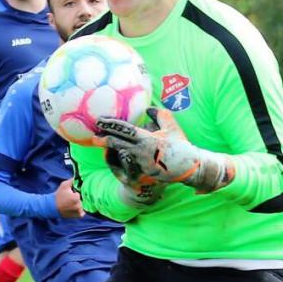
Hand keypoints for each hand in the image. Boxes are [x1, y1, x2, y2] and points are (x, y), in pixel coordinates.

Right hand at [54, 178, 83, 217]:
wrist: (52, 206)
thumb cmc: (58, 195)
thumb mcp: (64, 185)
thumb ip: (73, 180)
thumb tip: (79, 176)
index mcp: (76, 197)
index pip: (84, 192)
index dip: (80, 191)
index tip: (76, 191)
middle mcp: (79, 205)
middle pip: (85, 198)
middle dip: (82, 197)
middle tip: (74, 196)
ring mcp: (79, 211)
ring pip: (85, 204)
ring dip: (82, 203)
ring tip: (74, 201)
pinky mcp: (78, 216)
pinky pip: (84, 211)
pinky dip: (81, 209)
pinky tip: (75, 206)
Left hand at [97, 108, 233, 192]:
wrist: (188, 168)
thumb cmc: (180, 146)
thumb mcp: (172, 127)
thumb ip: (160, 115)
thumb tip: (148, 108)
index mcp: (148, 139)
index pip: (125, 130)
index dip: (111, 124)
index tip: (100, 120)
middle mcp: (141, 152)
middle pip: (117, 143)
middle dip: (103, 138)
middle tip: (93, 135)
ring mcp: (140, 164)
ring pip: (119, 154)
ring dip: (109, 149)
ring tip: (100, 143)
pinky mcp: (141, 173)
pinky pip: (125, 164)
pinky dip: (117, 158)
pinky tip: (111, 154)